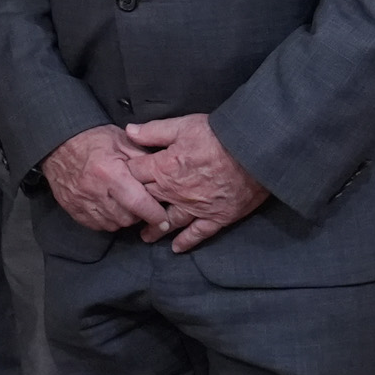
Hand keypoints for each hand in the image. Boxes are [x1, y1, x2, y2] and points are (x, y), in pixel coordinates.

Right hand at [43, 125, 166, 234]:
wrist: (58, 142)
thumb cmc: (93, 140)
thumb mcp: (123, 141)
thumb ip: (144, 160)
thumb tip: (164, 177)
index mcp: (109, 172)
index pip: (138, 202)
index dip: (154, 214)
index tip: (163, 220)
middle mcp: (94, 190)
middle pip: (126, 218)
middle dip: (139, 215)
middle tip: (141, 203)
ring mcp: (80, 201)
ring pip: (112, 224)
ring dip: (123, 218)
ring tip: (125, 204)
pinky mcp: (71, 207)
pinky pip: (96, 225)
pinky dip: (106, 220)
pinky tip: (109, 208)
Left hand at [126, 113, 269, 250]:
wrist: (255, 152)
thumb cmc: (219, 135)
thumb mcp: (183, 126)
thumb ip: (153, 131)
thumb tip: (128, 132)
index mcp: (163, 169)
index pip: (134, 174)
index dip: (125, 176)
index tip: (119, 180)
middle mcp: (175, 192)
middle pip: (147, 201)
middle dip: (136, 206)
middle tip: (127, 214)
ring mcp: (196, 207)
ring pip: (169, 221)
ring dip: (156, 229)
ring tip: (145, 236)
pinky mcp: (217, 216)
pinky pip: (198, 233)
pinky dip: (187, 241)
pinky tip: (176, 248)